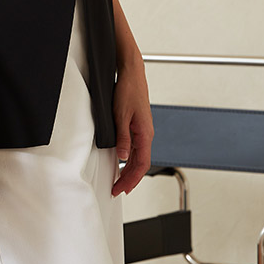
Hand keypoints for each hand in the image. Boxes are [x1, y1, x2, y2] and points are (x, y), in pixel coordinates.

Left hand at [111, 56, 152, 196]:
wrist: (132, 73)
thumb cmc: (128, 90)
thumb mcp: (120, 115)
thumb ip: (123, 138)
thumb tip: (123, 157)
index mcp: (145, 134)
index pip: (140, 165)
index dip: (131, 180)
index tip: (120, 189)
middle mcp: (146, 134)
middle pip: (141, 164)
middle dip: (130, 180)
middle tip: (117, 190)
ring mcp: (143, 130)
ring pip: (139, 157)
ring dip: (130, 171)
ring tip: (119, 180)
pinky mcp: (139, 126)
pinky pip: (136, 147)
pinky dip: (130, 159)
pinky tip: (123, 162)